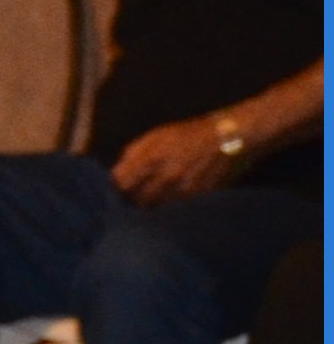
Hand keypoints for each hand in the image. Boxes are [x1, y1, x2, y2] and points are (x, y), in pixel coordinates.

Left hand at [110, 114, 244, 204]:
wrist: (229, 137)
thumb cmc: (188, 134)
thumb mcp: (156, 135)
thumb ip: (132, 153)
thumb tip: (117, 173)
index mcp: (152, 159)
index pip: (121, 184)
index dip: (115, 187)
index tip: (115, 188)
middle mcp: (167, 177)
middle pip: (136, 201)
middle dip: (131, 200)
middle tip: (130, 198)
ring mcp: (184, 190)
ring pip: (155, 209)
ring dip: (149, 207)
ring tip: (149, 202)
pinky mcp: (198, 198)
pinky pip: (175, 210)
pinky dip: (168, 209)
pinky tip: (167, 203)